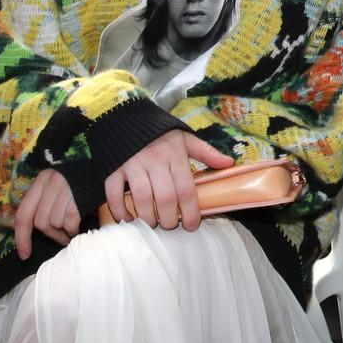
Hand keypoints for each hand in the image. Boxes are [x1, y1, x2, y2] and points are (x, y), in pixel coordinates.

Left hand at [13, 168, 79, 259]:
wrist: (106, 170)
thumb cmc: (78, 183)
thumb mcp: (55, 187)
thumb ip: (39, 203)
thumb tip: (20, 228)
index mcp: (41, 180)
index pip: (23, 213)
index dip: (21, 237)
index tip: (24, 255)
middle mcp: (50, 183)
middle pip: (40, 222)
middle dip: (50, 235)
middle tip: (60, 239)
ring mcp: (65, 189)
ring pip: (54, 223)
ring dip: (61, 234)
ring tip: (69, 232)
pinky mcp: (79, 197)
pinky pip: (69, 222)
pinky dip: (72, 230)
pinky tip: (76, 228)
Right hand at [102, 130, 232, 231]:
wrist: (127, 117)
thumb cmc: (160, 132)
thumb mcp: (186, 138)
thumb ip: (206, 152)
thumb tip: (229, 163)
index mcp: (175, 155)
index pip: (186, 189)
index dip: (190, 212)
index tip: (191, 226)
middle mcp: (155, 160)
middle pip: (165, 197)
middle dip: (169, 219)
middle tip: (170, 225)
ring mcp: (132, 165)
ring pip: (141, 198)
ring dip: (147, 217)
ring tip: (152, 223)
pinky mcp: (113, 168)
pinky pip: (113, 193)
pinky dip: (119, 209)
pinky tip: (127, 218)